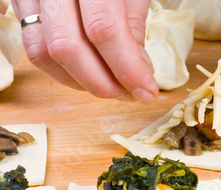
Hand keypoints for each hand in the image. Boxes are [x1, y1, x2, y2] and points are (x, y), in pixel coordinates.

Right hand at [12, 0, 157, 103]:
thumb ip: (133, 28)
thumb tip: (138, 73)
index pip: (104, 29)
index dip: (127, 69)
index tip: (147, 91)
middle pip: (67, 47)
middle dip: (102, 83)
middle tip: (129, 95)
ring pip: (44, 52)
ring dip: (81, 82)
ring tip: (112, 88)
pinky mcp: (19, 2)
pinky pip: (33, 47)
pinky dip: (62, 71)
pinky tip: (87, 76)